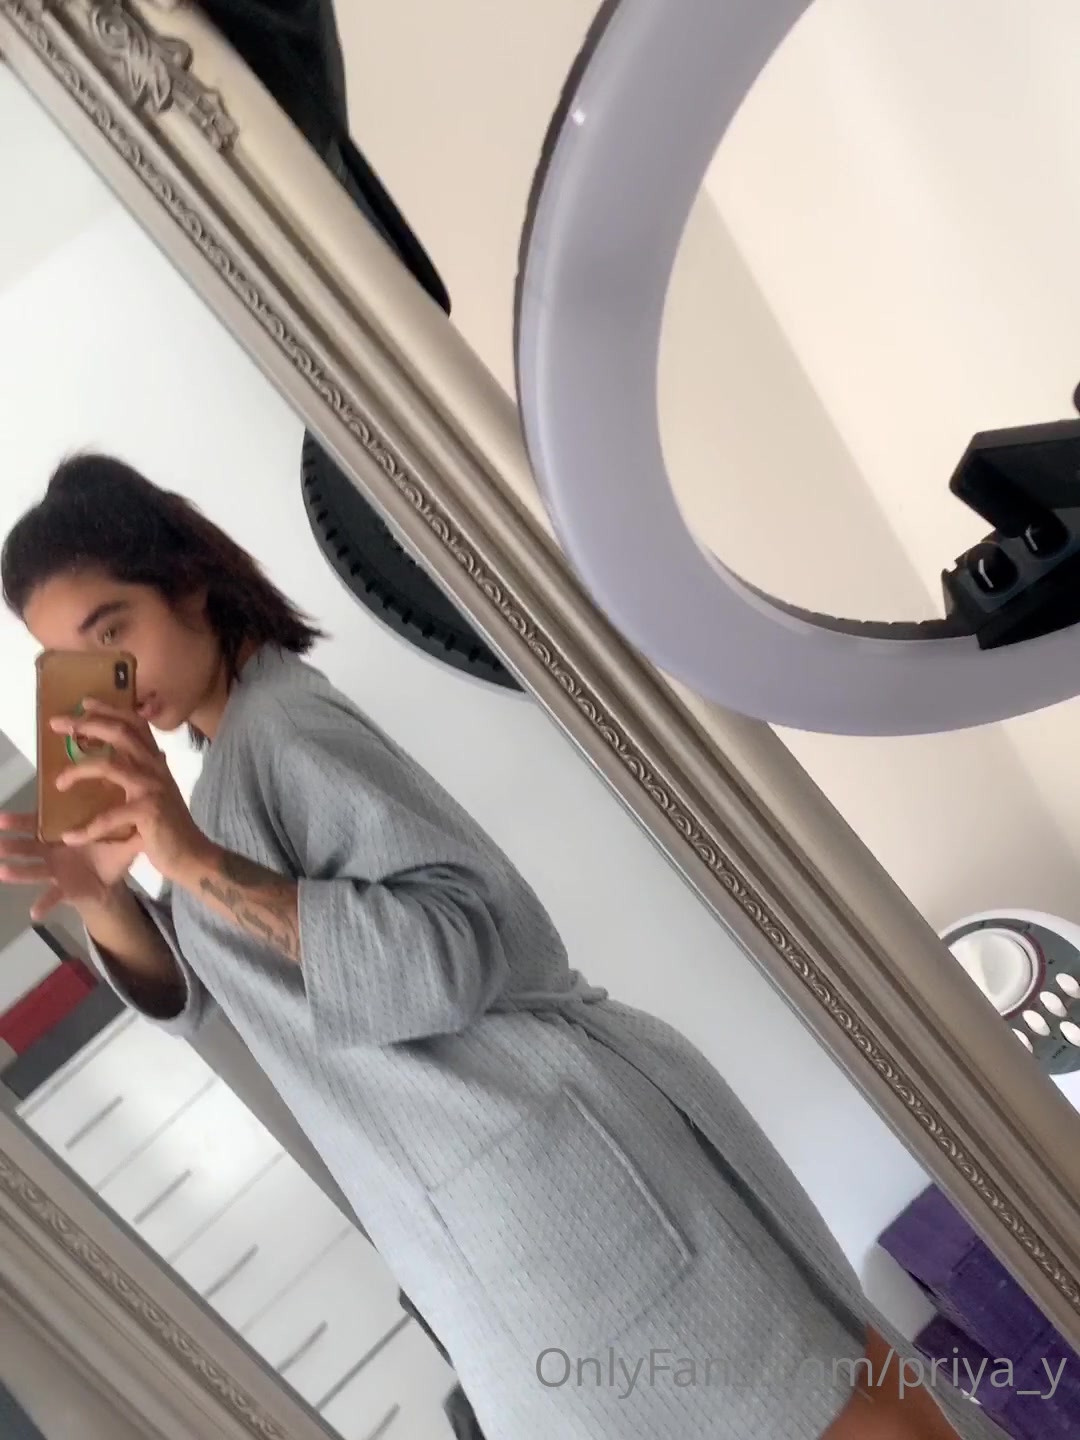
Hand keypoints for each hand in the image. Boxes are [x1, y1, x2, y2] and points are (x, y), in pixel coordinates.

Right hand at [0, 810, 141, 921]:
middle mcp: (53, 850)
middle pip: (26, 845)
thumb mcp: (118, 836)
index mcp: (61, 834)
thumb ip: (128, 822)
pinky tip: (35, 913)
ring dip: (16, 870)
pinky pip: (52, 897)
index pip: (36, 823)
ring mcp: (55, 870)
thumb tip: (147, 802)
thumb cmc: (107, 852)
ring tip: (0, 870)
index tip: (1, 817)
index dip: (19, 820)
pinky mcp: (63, 888)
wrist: (111, 879)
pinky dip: (44, 904)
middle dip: (9, 843)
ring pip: (31, 869)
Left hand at [49, 699, 211, 883]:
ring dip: (78, 770)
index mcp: (155, 762)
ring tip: (58, 783)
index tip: (85, 702)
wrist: (191, 855)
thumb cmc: (169, 827)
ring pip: (109, 766)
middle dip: (87, 724)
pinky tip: (70, 836)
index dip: (110, 709)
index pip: (135, 724)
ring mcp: (152, 788)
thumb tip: (123, 759)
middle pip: (121, 733)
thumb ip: (142, 773)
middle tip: (58, 724)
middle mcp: (155, 768)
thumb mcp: (156, 792)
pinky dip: (87, 828)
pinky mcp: (147, 812)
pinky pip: (109, 816)